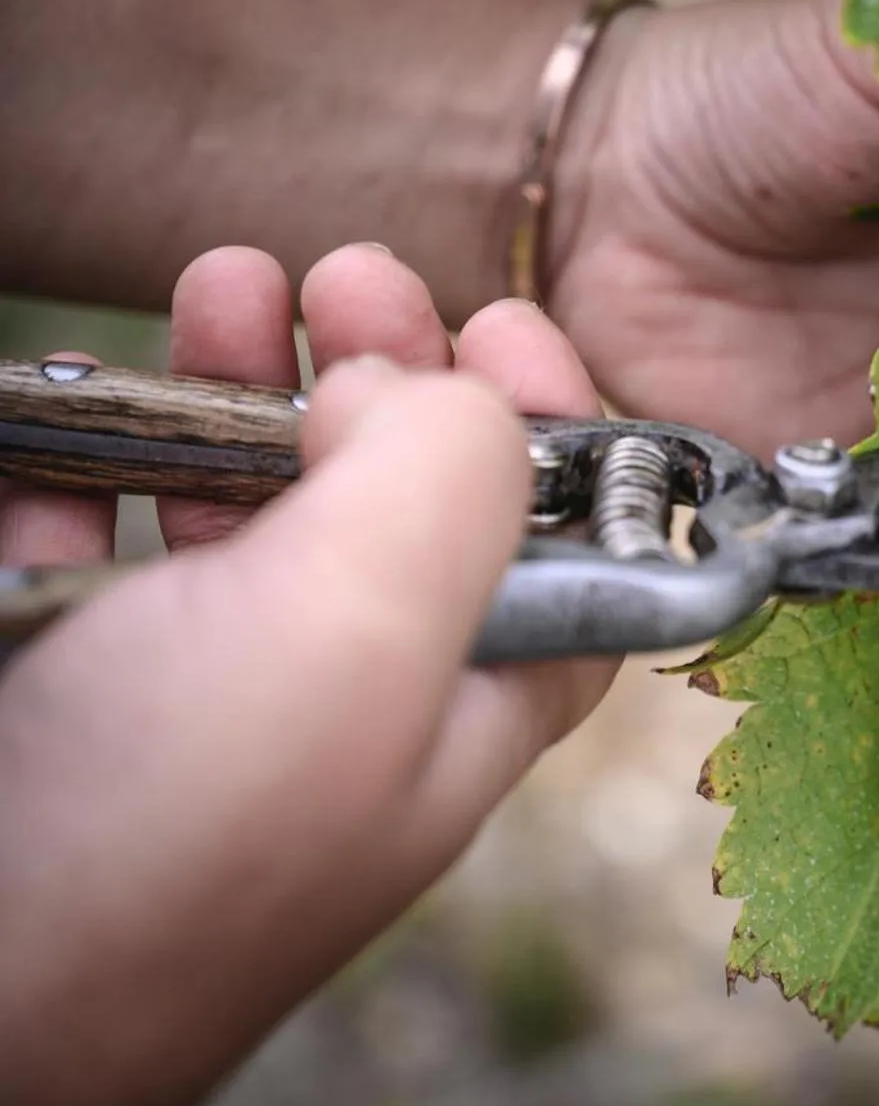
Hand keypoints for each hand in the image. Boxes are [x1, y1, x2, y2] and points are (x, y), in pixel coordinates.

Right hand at [0, 245, 617, 1105]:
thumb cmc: (168, 833)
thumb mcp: (364, 627)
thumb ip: (445, 475)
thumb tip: (408, 384)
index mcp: (465, 708)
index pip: (573, 555)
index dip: (562, 431)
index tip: (505, 322)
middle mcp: (352, 710)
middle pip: (404, 508)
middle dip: (383, 371)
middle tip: (345, 273)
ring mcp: (206, 710)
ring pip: (251, 514)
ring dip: (241, 386)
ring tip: (221, 286)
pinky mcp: (77, 699)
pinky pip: (101, 558)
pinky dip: (100, 470)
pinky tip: (83, 426)